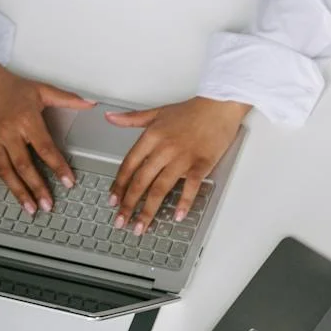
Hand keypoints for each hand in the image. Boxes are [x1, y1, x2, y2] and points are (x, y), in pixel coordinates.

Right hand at [0, 42, 93, 213]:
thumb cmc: (13, 87)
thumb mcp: (43, 90)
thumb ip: (68, 99)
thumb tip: (91, 103)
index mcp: (27, 121)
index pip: (45, 148)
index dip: (58, 166)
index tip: (68, 182)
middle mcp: (8, 133)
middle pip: (24, 165)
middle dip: (37, 187)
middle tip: (49, 205)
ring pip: (4, 171)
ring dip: (17, 191)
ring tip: (29, 208)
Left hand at [105, 96, 249, 233]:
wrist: (220, 104)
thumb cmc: (192, 109)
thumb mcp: (158, 112)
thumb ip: (132, 118)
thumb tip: (110, 117)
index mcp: (152, 137)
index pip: (129, 166)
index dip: (119, 185)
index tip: (112, 200)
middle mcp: (164, 148)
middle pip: (141, 181)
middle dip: (128, 204)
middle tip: (120, 221)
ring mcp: (183, 157)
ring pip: (161, 188)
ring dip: (149, 210)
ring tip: (141, 226)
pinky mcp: (202, 163)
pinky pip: (190, 186)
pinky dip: (184, 202)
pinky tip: (177, 216)